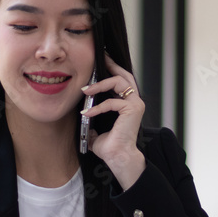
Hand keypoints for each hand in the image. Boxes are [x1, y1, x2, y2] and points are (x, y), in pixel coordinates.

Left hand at [80, 53, 145, 189]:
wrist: (117, 158)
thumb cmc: (109, 146)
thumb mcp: (96, 128)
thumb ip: (92, 119)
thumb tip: (81, 116)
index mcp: (127, 102)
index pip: (121, 79)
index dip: (110, 68)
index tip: (99, 61)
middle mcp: (134, 101)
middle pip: (124, 74)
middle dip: (110, 64)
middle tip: (97, 58)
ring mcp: (135, 104)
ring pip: (119, 82)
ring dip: (100, 84)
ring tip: (85, 90)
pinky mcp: (133, 109)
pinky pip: (113, 101)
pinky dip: (98, 107)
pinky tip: (87, 114)